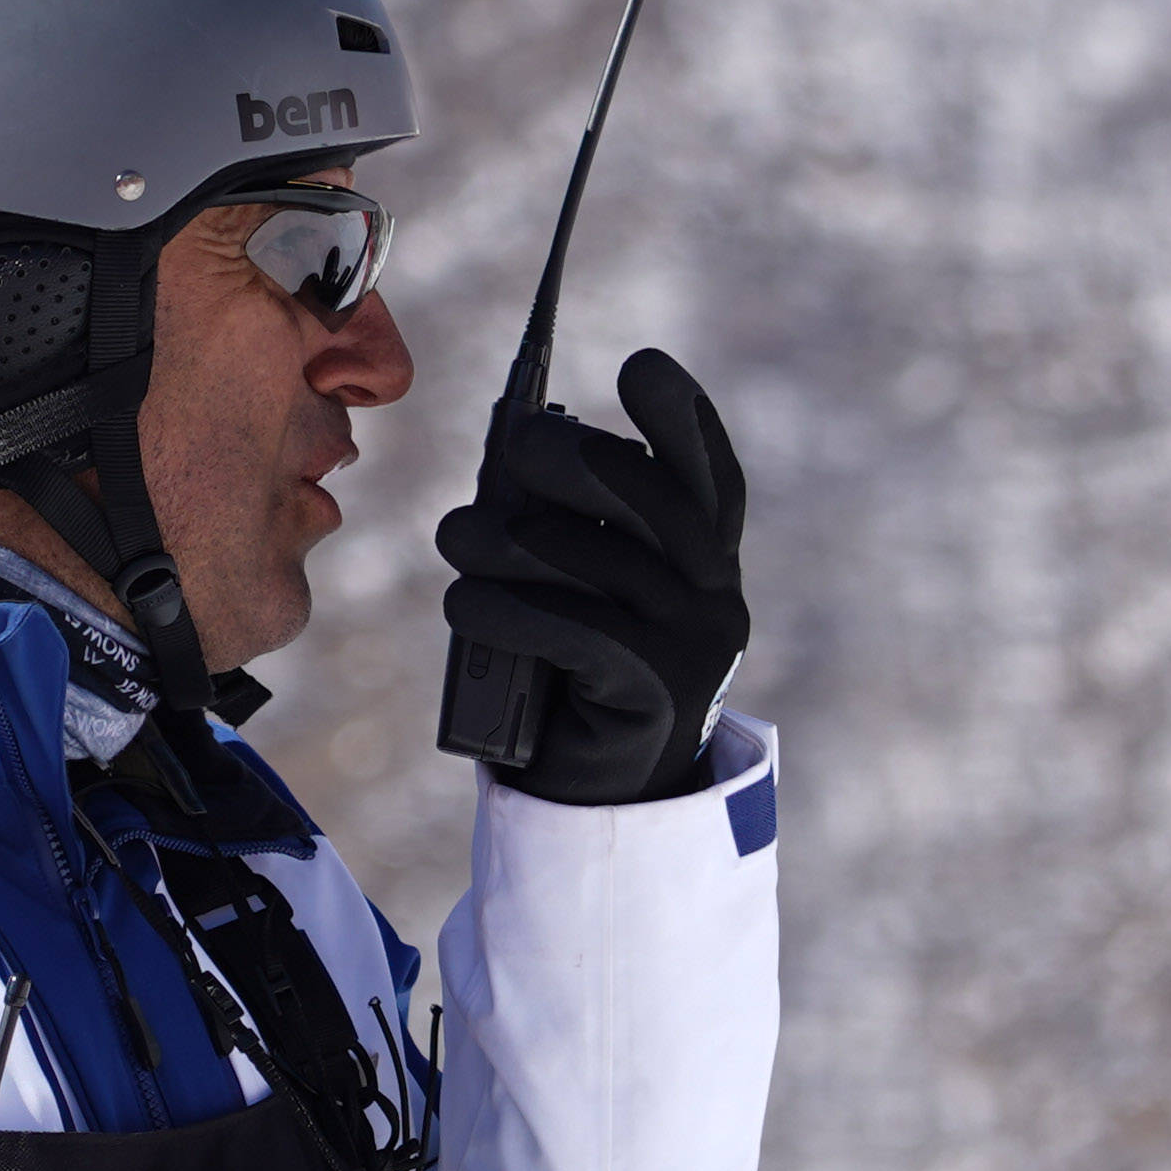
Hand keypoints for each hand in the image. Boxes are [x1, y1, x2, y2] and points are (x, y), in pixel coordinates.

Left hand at [435, 345, 747, 806]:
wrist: (597, 806)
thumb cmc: (565, 679)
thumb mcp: (567, 590)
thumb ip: (556, 527)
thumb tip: (511, 456)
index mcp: (703, 561)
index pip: (709, 473)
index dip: (680, 416)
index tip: (639, 364)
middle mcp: (714, 595)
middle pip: (657, 501)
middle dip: (579, 458)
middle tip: (517, 443)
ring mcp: (694, 646)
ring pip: (603, 562)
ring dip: (512, 540)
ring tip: (455, 536)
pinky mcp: (655, 694)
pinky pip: (576, 630)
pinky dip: (507, 608)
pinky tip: (464, 600)